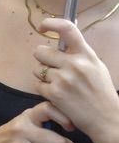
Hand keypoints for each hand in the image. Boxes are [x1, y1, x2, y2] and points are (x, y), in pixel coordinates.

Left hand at [34, 18, 118, 140]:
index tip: (43, 26)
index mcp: (87, 55)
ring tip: (58, 83)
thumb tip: (62, 37)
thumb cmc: (101, 92)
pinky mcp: (54, 93)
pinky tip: (55, 94)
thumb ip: (80, 53)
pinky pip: (37, 84)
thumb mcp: (96, 67)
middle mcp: (75, 64)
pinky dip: (42, 89)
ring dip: (43, 75)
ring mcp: (63, 79)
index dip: (51, 23)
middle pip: (40, 51)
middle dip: (43, 59)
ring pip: (37, 69)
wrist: (107, 118)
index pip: (67, 29)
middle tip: (52, 68)